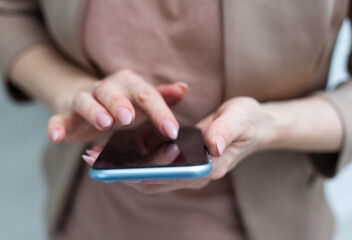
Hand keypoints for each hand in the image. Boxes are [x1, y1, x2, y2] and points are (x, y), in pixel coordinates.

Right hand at [47, 69, 187, 142]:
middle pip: (112, 92)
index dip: (160, 112)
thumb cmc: (125, 103)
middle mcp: (106, 89)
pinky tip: (57, 137)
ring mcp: (84, 100)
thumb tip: (183, 88)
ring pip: (85, 101)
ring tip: (104, 124)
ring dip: (93, 111)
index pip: (146, 95)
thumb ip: (161, 97)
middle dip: (120, 104)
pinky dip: (56, 126)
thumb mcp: (143, 100)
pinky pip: (58, 118)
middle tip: (129, 118)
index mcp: (129, 85)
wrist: (91, 100)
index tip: (172, 131)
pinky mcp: (66, 115)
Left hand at [82, 97, 270, 193]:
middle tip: (91, 158)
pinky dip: (133, 160)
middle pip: (151, 181)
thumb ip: (226, 131)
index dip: (136, 172)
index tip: (109, 166)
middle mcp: (195, 175)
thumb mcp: (241, 118)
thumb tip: (210, 146)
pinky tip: (116, 149)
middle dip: (120, 173)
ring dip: (122, 168)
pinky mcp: (182, 162)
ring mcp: (188, 171)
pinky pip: (153, 166)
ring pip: (149, 176)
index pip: (165, 177)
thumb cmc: (248, 120)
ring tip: (96, 154)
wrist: (256, 125)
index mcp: (207, 167)